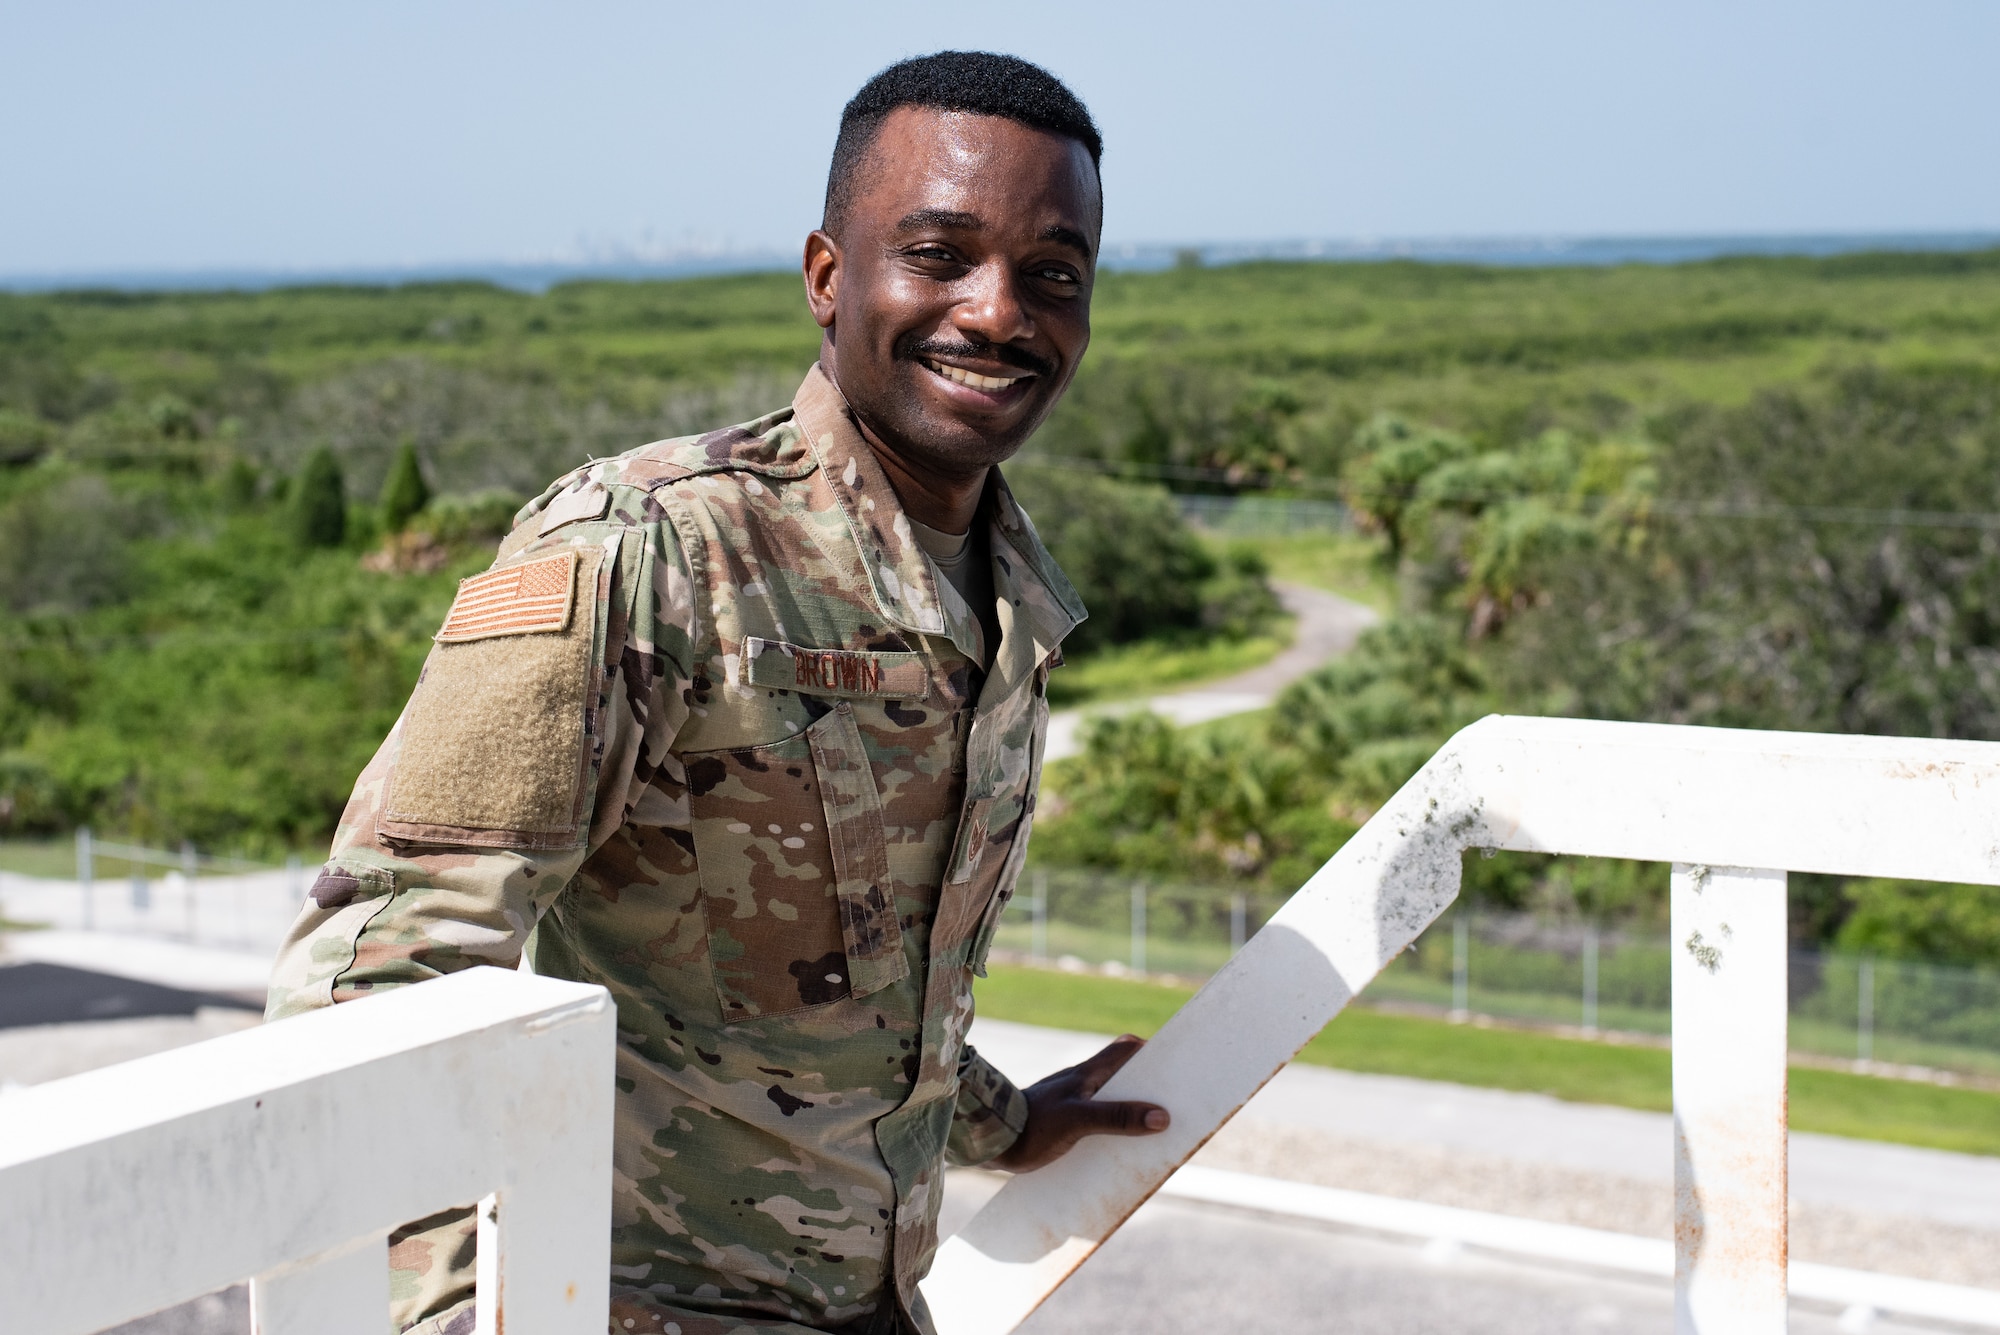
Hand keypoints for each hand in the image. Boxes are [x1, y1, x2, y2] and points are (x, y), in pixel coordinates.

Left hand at [991, 1034, 1169, 1171]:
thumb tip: (1161, 1116)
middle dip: (1148, 1089)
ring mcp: (1075, 1102)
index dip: (1152, 1052)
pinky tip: (1123, 1152)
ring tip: (1157, 1137)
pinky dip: (1115, 1131)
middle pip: (1125, 1076)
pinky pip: (1100, 1122)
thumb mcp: (1079, 1121)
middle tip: (1174, 1108)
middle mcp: (1084, 1083)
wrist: (992, 1142)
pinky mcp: (1066, 1123)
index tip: (1177, 1066)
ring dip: (1132, 1113)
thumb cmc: (1033, 1125)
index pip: (1126, 1049)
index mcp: (1088, 1072)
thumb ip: (1118, 1117)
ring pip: (1113, 1100)